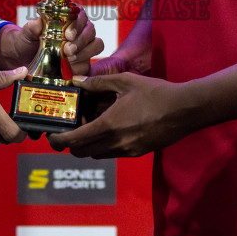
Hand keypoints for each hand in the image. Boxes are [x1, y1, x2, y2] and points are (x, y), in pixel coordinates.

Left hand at [0, 5, 104, 75]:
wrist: (23, 60)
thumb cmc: (27, 41)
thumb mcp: (26, 33)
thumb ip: (31, 27)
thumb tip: (37, 22)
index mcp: (67, 18)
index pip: (80, 14)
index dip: (78, 23)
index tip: (68, 33)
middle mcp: (78, 31)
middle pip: (90, 30)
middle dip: (81, 39)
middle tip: (68, 49)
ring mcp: (82, 47)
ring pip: (96, 45)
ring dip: (85, 51)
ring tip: (69, 58)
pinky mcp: (82, 63)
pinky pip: (89, 63)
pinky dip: (82, 66)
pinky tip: (71, 69)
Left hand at [46, 73, 196, 157]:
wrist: (185, 110)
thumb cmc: (156, 93)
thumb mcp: (125, 82)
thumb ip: (98, 83)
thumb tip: (78, 81)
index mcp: (109, 125)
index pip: (75, 140)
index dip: (59, 141)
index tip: (51, 136)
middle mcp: (115, 143)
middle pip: (82, 152)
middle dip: (71, 144)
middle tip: (68, 130)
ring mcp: (127, 151)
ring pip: (97, 155)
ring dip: (87, 145)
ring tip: (89, 126)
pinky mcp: (137, 153)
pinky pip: (112, 153)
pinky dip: (103, 146)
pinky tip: (108, 129)